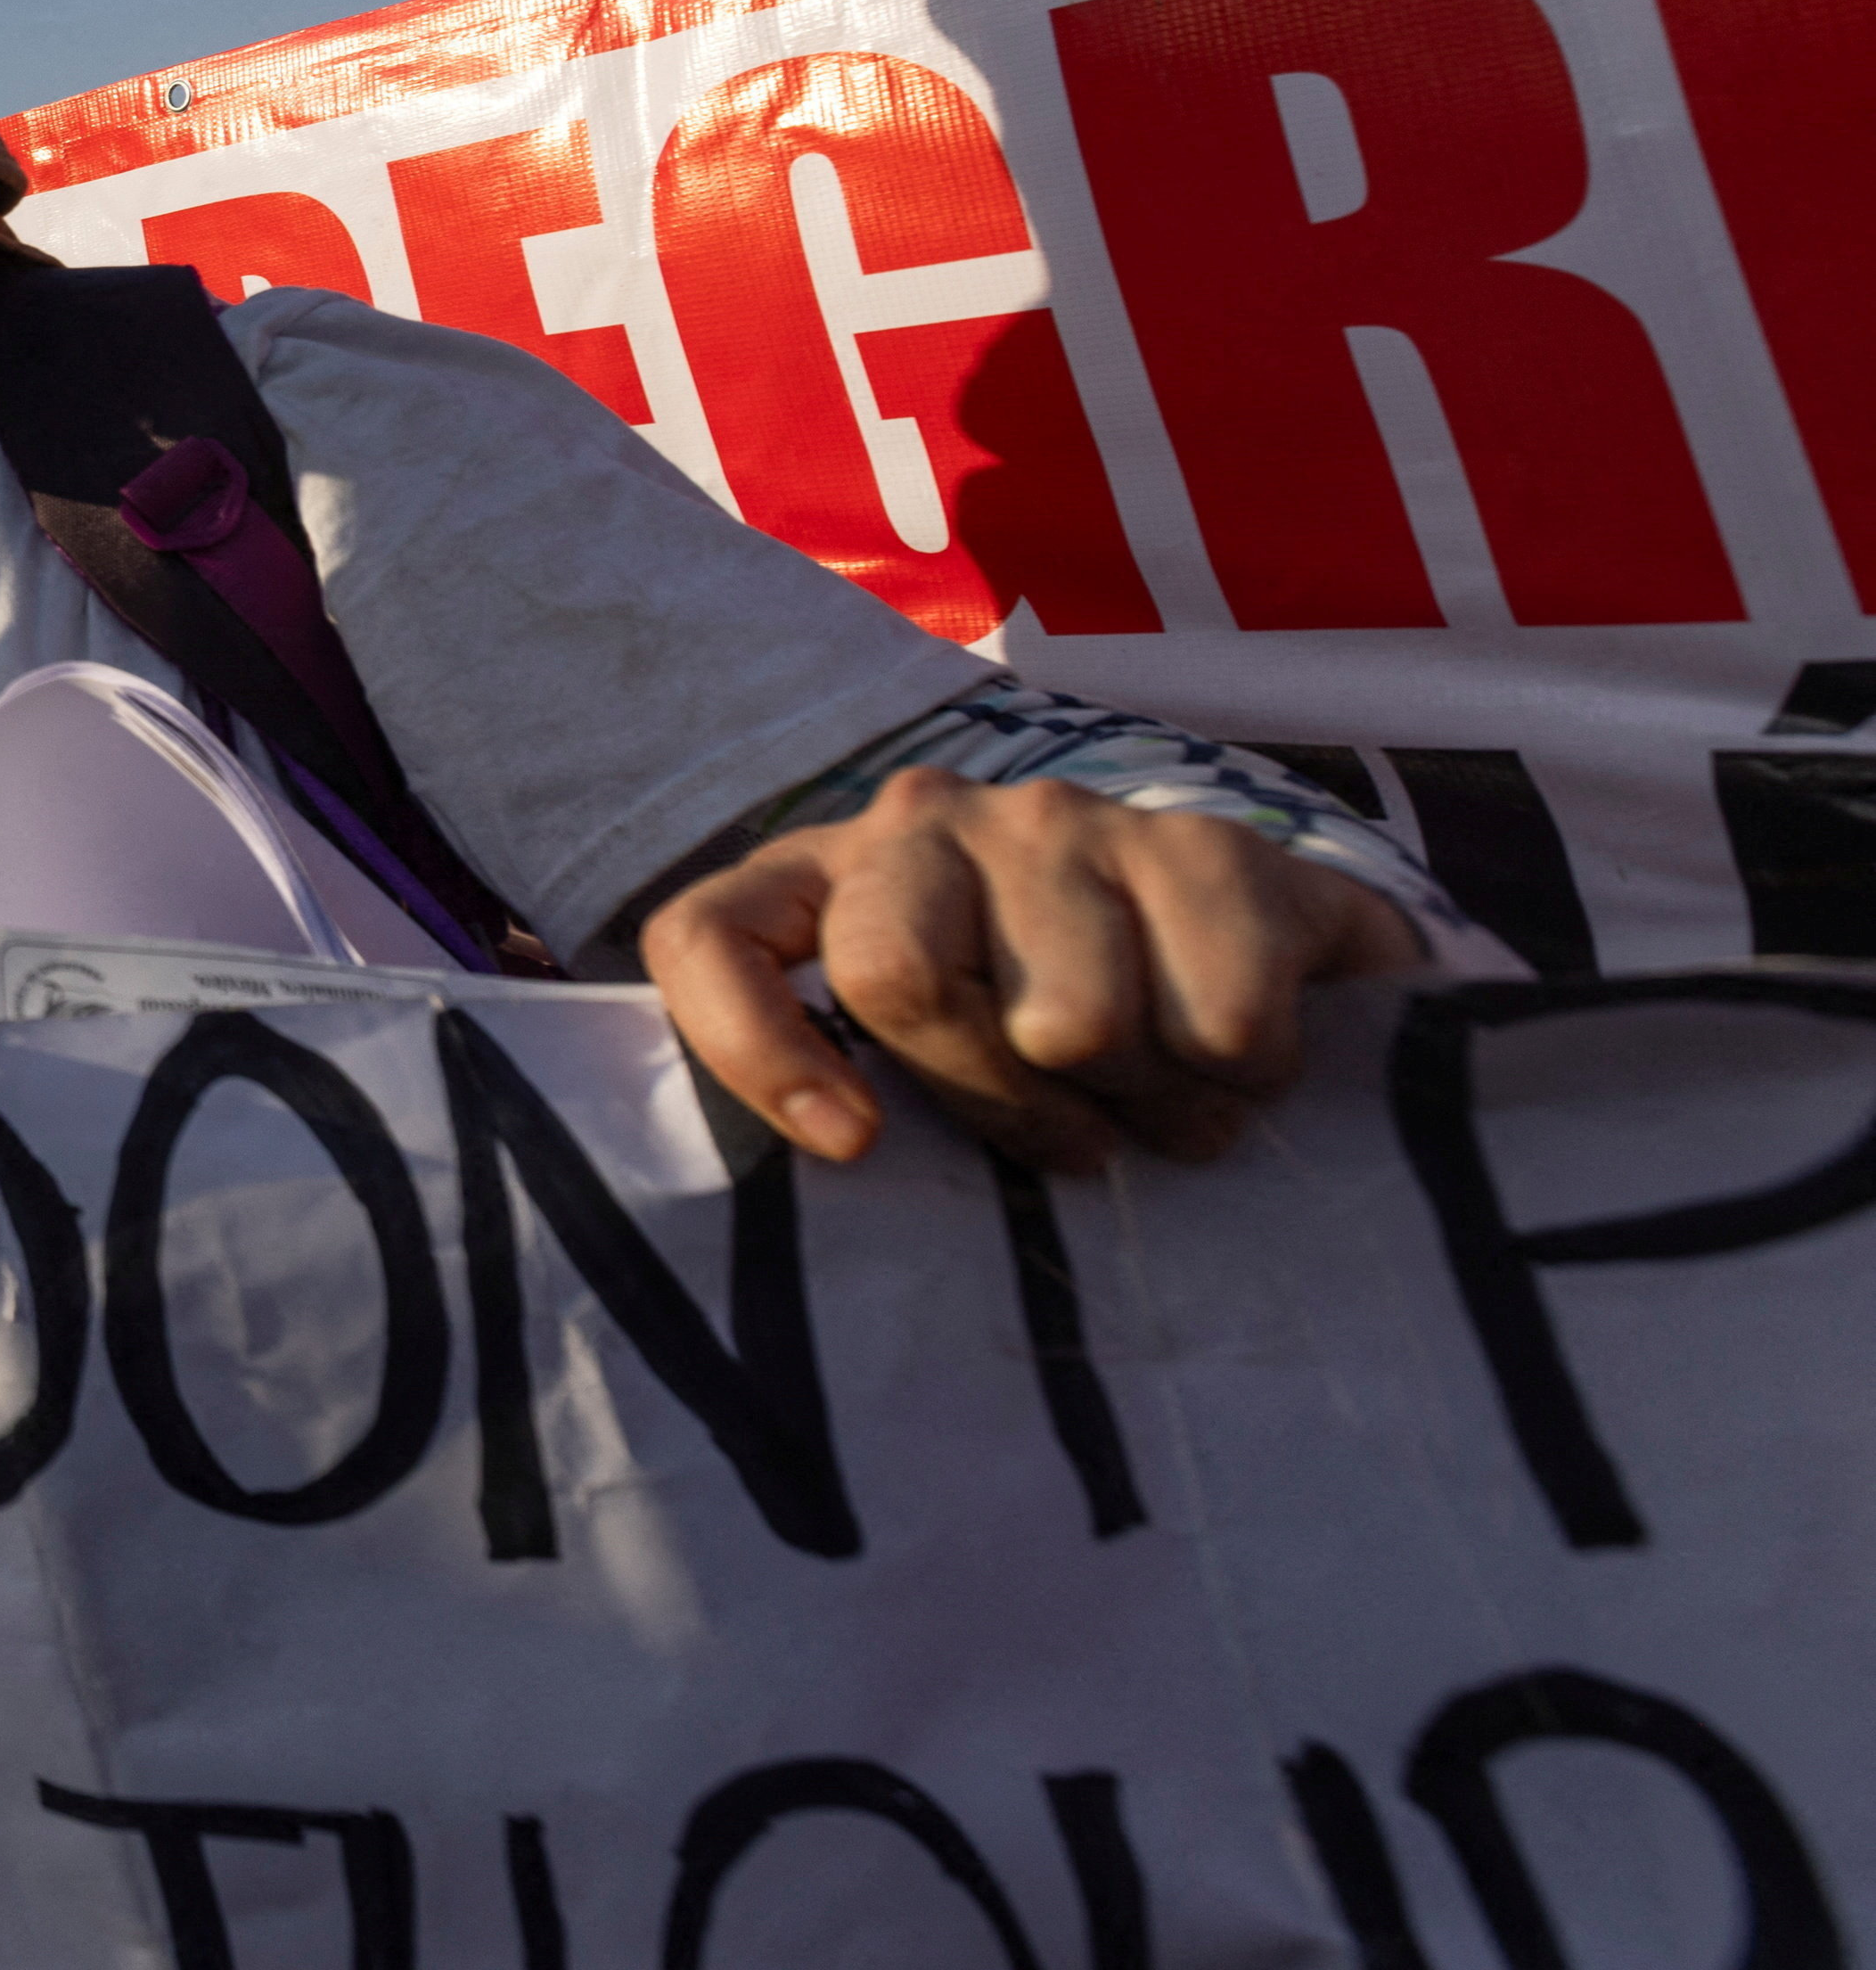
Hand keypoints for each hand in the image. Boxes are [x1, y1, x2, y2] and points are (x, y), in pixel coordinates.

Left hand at [639, 770, 1429, 1173]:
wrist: (1260, 946)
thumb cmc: (1047, 1034)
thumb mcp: (916, 1061)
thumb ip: (835, 1083)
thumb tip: (834, 1151)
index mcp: (823, 877)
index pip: (708, 937)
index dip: (750, 1047)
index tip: (850, 1144)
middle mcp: (926, 820)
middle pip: (907, 986)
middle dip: (1009, 1106)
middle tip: (1083, 1133)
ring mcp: (1063, 818)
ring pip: (1079, 1025)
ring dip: (1148, 1101)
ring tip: (1166, 1087)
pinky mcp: (1207, 843)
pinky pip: (1223, 1023)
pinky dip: (1247, 1078)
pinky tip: (1239, 1052)